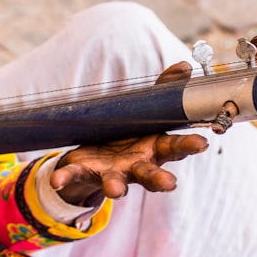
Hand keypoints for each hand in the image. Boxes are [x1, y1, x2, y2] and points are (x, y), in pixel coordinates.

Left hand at [51, 61, 206, 205]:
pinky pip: (73, 176)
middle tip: (169, 183)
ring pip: (117, 182)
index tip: (200, 144)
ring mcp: (111, 172)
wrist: (96, 159)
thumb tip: (184, 66)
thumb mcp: (146, 112)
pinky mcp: (85, 172)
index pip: (174, 148)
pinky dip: (65, 178)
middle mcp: (136, 165)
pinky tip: (56, 180)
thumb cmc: (129, 135)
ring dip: (116, 187)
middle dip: (159, 179)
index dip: (188, 146)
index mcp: (153, 148)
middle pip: (150, 174)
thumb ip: (163, 91)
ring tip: (116, 190)